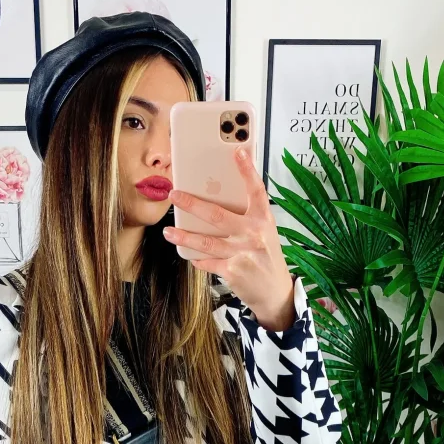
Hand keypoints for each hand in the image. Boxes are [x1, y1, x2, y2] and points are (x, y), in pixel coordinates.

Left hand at [163, 147, 295, 330]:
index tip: (238, 151)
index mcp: (263, 219)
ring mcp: (242, 253)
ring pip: (205, 241)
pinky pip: (207, 261)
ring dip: (183, 236)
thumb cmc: (265, 257)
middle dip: (192, 203)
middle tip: (175, 195)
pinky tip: (190, 255)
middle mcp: (254, 234)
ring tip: (168, 231)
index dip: (247, 170)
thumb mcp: (264, 232)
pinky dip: (197, 258)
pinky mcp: (233, 271)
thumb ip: (246, 216)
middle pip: (217, 215)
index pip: (256, 190)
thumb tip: (218, 198)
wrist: (275, 291)